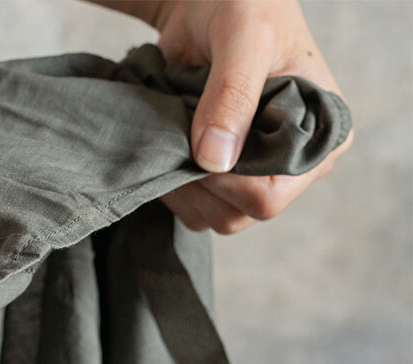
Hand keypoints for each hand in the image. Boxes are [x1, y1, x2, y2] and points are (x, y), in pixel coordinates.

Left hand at [94, 0, 353, 233]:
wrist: (208, 3)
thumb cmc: (244, 6)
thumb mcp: (244, 38)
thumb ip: (232, 94)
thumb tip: (215, 161)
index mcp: (320, 137)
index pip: (270, 193)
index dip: (224, 180)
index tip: (197, 140)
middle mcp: (293, 165)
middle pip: (237, 214)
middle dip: (196, 180)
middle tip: (179, 129)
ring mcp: (255, 174)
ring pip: (209, 216)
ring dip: (178, 180)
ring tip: (176, 129)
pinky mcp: (222, 176)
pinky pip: (189, 204)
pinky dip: (169, 181)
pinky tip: (169, 142)